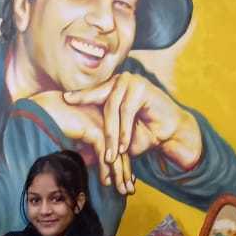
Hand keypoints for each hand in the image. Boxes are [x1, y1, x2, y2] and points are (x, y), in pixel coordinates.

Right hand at [32, 91, 133, 194]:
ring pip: (116, 154)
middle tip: (130, 191)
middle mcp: (107, 123)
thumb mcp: (74, 137)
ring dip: (120, 175)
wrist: (42, 107)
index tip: (125, 183)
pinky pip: (103, 153)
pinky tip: (106, 182)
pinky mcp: (93, 129)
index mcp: (105, 123)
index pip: (118, 148)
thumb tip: (89, 161)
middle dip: (125, 174)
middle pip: (121, 152)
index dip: (122, 167)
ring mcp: (102, 125)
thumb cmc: (54, 120)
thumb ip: (84, 147)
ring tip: (124, 191)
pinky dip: (106, 169)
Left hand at [63, 73, 201, 172]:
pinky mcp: (142, 87)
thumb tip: (79, 151)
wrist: (170, 132)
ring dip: (113, 135)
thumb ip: (101, 139)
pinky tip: (124, 146)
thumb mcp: (118, 138)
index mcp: (111, 88)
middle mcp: (120, 81)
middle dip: (97, 127)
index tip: (64, 99)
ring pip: (113, 108)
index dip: (80, 97)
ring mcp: (131, 81)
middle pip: (100, 102)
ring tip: (112, 155)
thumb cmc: (143, 135)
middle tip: (90, 142)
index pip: (92, 94)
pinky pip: (127, 110)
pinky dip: (125, 130)